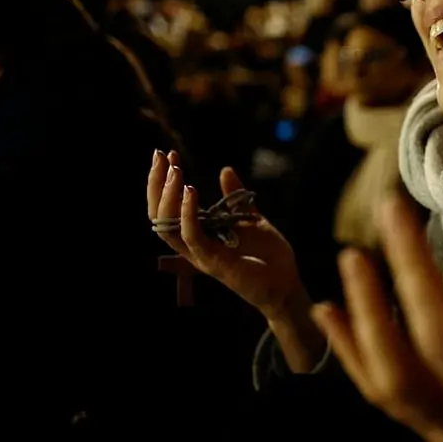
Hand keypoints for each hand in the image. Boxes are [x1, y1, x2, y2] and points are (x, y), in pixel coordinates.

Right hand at [147, 151, 302, 317]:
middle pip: (159, 215)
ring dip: (168, 196)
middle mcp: (193, 246)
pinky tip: (191, 190)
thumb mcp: (250, 218)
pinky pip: (193, 236)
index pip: (167, 208)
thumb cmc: (268, 257)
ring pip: (168, 225)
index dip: (162, 183)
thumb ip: (236, 197)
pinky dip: (189, 213)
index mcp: (198, 236)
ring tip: (174, 171)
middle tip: (161, 156)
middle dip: (156, 184)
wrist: (286, 286)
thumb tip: (225, 170)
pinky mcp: (214, 262)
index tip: (167, 155)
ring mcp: (201, 255)